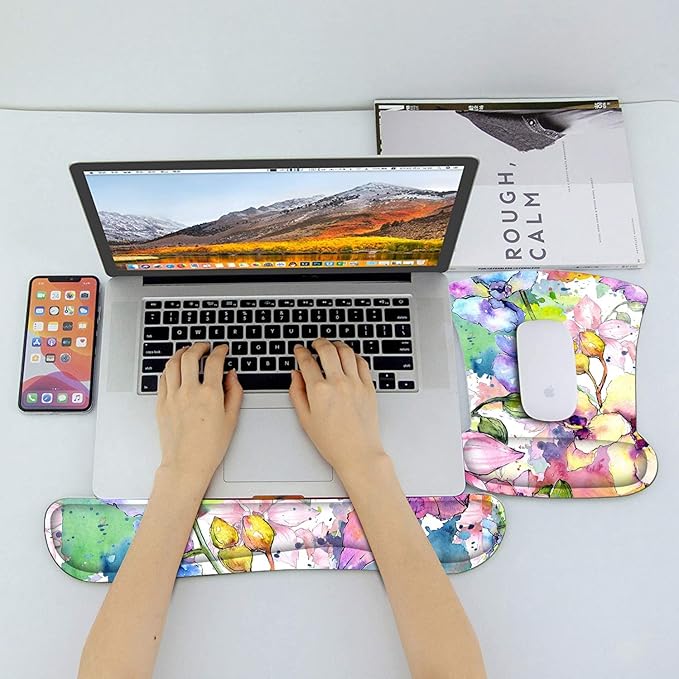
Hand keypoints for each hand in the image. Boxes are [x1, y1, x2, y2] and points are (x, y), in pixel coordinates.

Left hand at [156, 343, 242, 488]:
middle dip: (199, 347)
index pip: (214, 362)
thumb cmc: (209, 447)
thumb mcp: (231, 419)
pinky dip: (169, 369)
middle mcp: (189, 392)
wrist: (186, 464)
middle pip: (190, 357)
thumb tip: (232, 376)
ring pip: (173, 364)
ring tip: (187, 351)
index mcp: (210, 395)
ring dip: (181, 353)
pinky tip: (174, 369)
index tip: (222, 349)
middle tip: (204, 346)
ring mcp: (172, 397)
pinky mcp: (161, 404)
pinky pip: (162, 379)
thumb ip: (234, 393)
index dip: (220, 351)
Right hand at [289, 339, 387, 481]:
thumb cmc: (333, 441)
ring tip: (332, 346)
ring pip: (346, 352)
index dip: (300, 352)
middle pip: (327, 349)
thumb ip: (297, 393)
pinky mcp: (369, 387)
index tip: (299, 350)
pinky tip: (349, 358)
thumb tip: (295, 375)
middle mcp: (338, 383)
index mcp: (319, 391)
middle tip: (315, 343)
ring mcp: (356, 384)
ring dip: (337, 345)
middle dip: (318, 342)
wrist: (358, 453)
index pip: (307, 361)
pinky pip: (362, 363)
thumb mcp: (305, 419)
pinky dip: (354, 356)